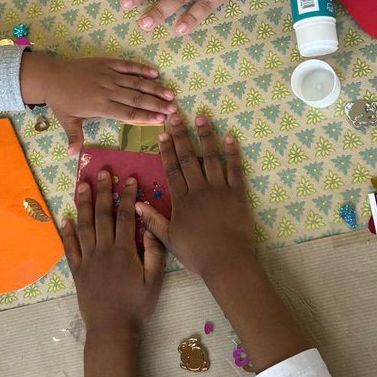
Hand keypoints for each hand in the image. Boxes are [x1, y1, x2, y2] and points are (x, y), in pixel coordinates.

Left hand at [20, 53, 175, 153]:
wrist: (51, 76)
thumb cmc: (62, 101)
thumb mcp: (67, 121)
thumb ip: (75, 136)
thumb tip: (73, 154)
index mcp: (100, 106)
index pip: (127, 113)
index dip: (145, 117)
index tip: (161, 120)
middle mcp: (107, 91)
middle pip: (136, 99)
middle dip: (156, 104)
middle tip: (173, 109)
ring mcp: (108, 75)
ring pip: (135, 82)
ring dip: (154, 88)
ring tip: (170, 94)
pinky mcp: (107, 63)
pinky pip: (127, 66)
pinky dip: (141, 68)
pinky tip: (155, 73)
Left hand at [63, 171, 165, 334]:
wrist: (111, 328)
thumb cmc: (136, 306)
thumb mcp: (154, 281)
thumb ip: (154, 254)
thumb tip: (149, 229)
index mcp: (124, 251)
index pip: (125, 216)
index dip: (127, 196)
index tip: (128, 179)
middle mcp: (103, 250)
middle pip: (102, 215)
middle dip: (103, 191)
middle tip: (103, 172)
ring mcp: (88, 259)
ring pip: (84, 226)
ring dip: (83, 204)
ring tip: (82, 185)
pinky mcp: (77, 271)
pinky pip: (70, 248)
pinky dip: (66, 232)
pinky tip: (65, 218)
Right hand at [136, 113, 255, 281]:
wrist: (227, 261)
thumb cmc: (197, 254)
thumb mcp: (170, 240)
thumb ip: (154, 220)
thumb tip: (137, 204)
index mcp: (182, 200)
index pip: (172, 169)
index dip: (167, 150)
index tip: (163, 133)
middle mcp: (199, 189)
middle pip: (188, 157)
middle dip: (182, 135)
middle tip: (177, 116)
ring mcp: (220, 189)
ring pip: (211, 157)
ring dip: (206, 136)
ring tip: (202, 117)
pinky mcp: (238, 193)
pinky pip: (235, 169)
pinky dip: (233, 153)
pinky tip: (230, 137)